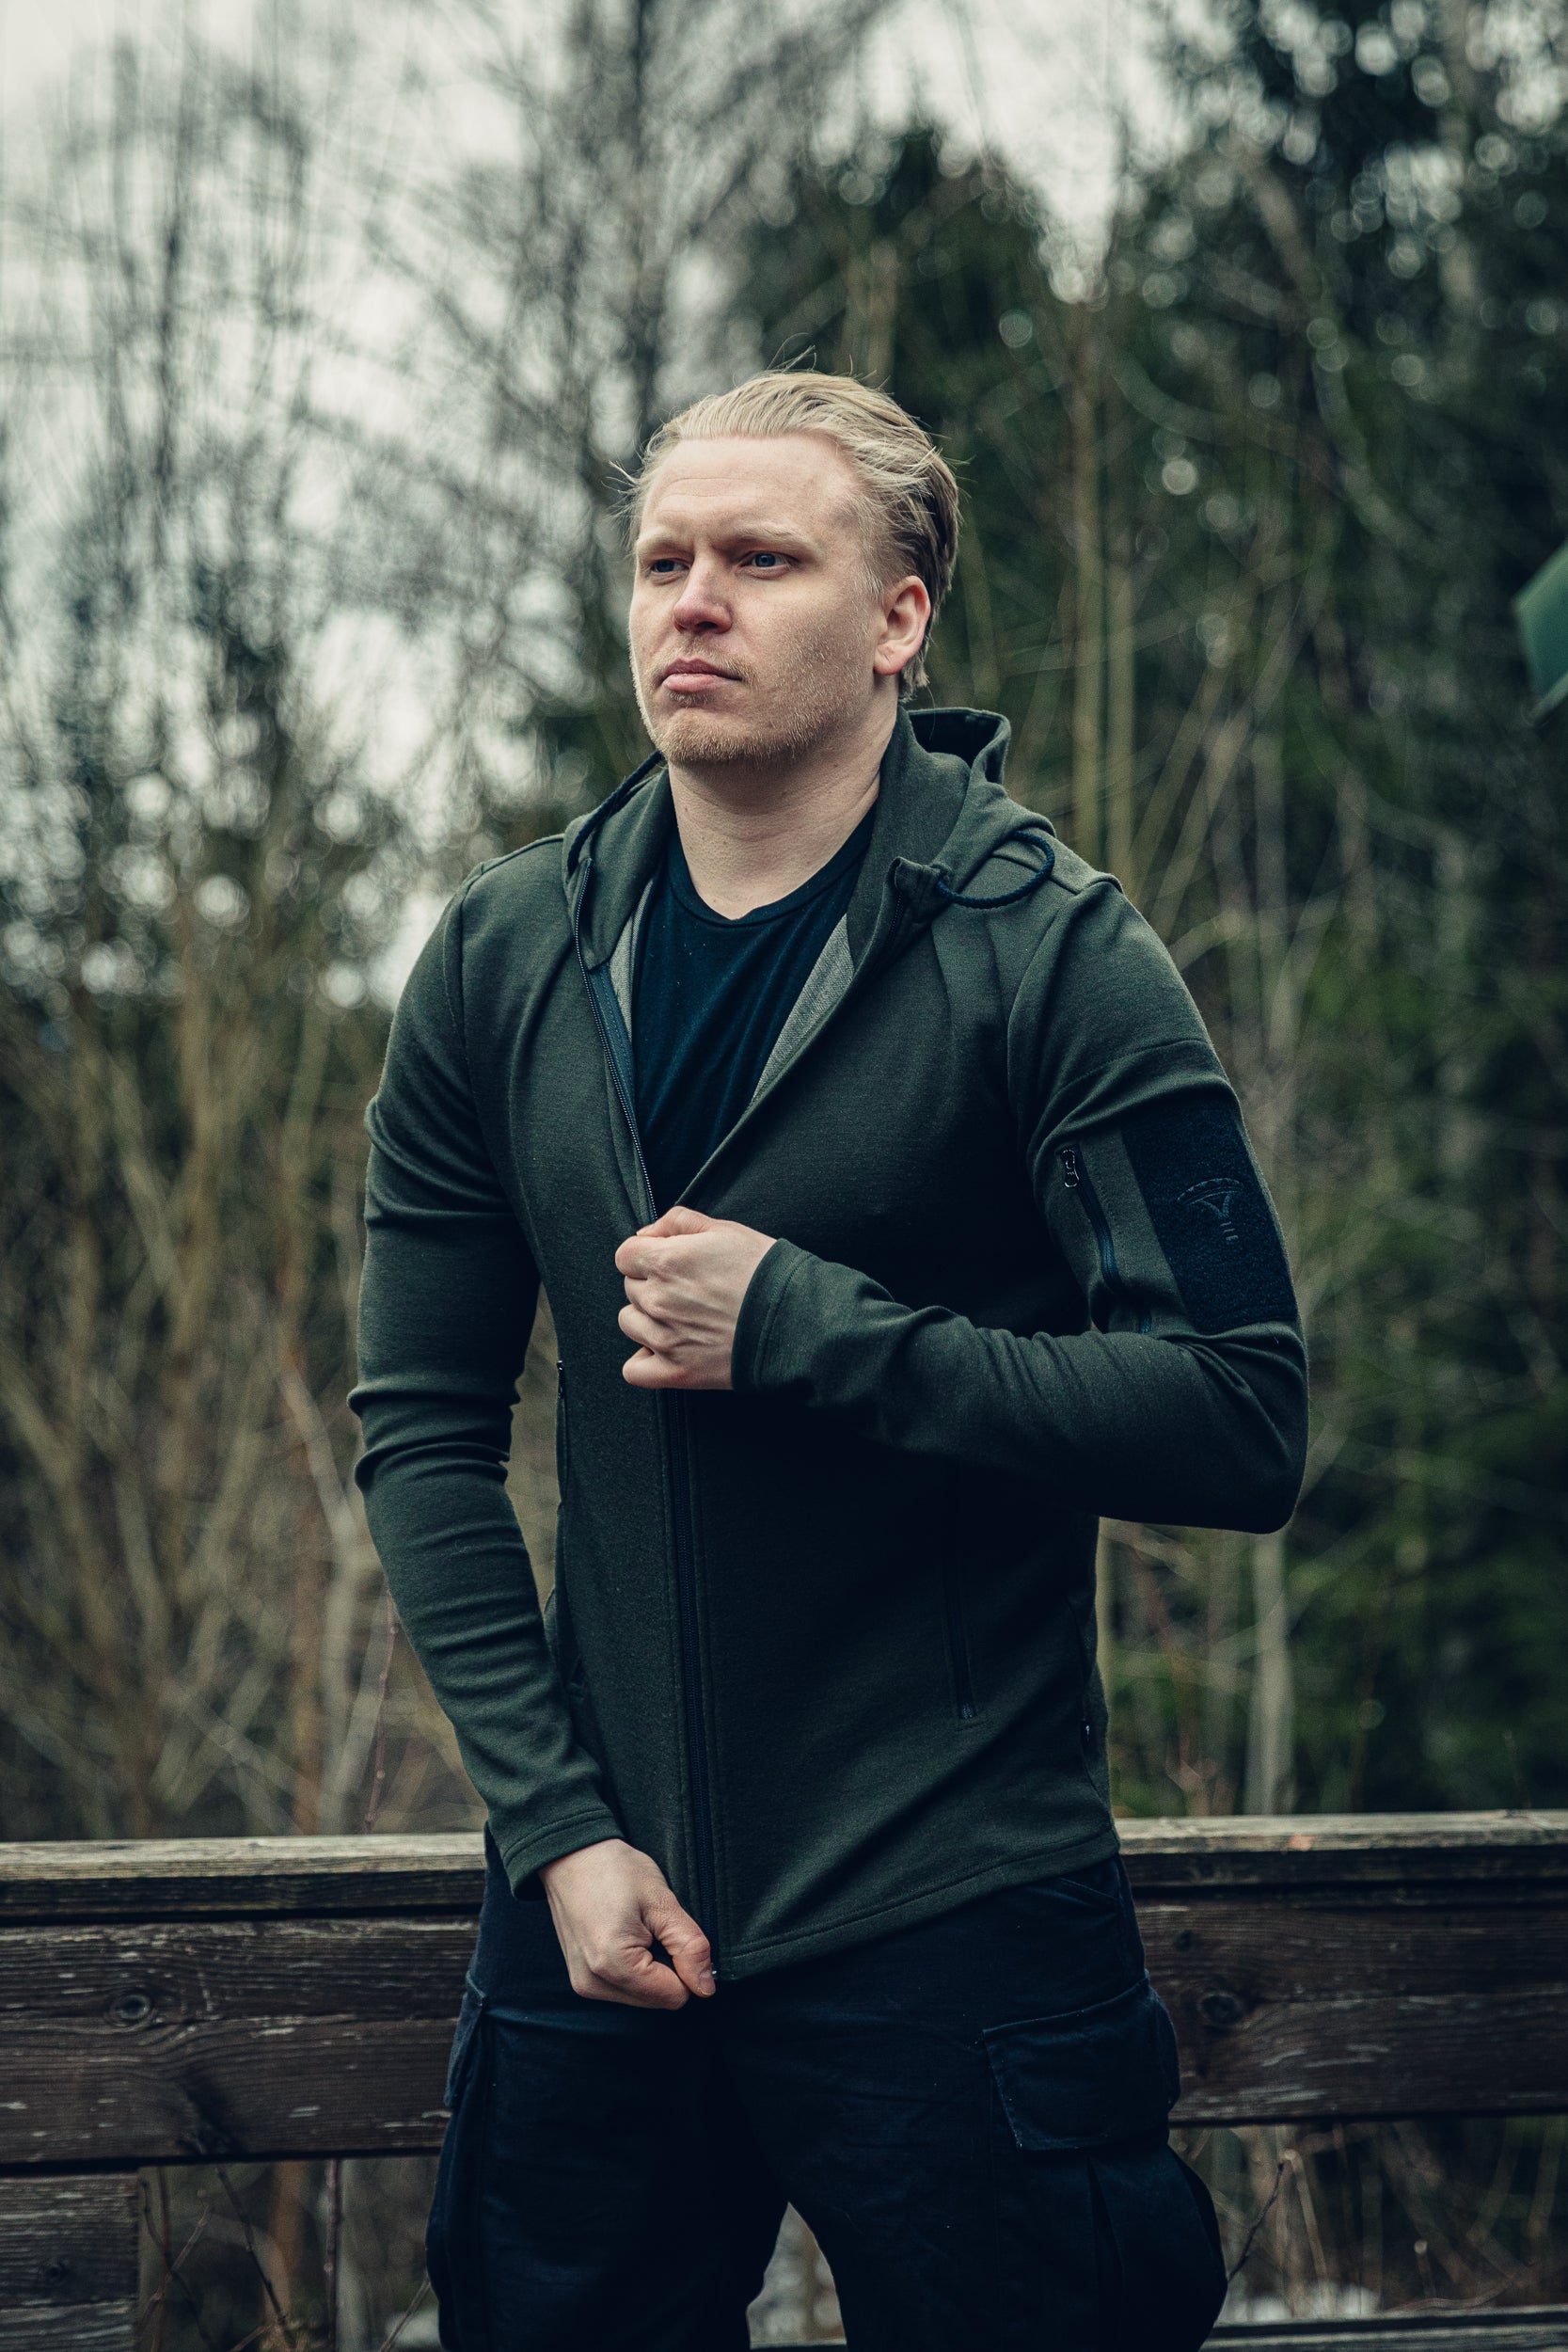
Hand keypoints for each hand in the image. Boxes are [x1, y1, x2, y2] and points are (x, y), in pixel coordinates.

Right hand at [539, 1837, 714, 2007]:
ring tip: (635, 1930)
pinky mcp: (582, 1982)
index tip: (668, 1932)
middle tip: (650, 1928)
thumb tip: (706, 1986)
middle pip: (657, 2000)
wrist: (572, 1857)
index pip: (674, 1996)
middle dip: (666, 1967)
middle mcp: (594, 1984)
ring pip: (642, 1998)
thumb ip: (689, 1946)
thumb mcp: (662, 1901)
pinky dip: (633, 1970)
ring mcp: (584, 1986)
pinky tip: (622, 1939)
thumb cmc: (615, 1870)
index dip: (685, 1964)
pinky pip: (624, 1990)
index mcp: (614, 1964)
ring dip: (649, 1970)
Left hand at [614, 1206, 775, 1390]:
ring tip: (681, 1317)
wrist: (795, 1320)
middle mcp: (659, 1299)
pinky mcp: (677, 1371)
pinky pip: (634, 1370)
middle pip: (630, 1288)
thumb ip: (678, 1222)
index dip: (645, 1254)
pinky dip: (644, 1361)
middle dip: (652, 1284)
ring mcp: (664, 1338)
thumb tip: (646, 1233)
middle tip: (688, 1288)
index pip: (625, 1255)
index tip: (665, 1260)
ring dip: (647, 1318)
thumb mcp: (726, 1230)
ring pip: (629, 1323)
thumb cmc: (765, 1272)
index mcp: (667, 1261)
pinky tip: (664, 1350)